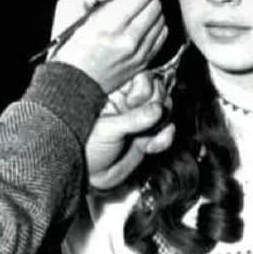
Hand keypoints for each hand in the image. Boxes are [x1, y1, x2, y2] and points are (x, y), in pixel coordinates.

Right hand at [49, 0, 167, 94]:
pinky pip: (161, 37)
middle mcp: (127, 40)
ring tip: (135, 11)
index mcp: (108, 24)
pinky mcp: (143, 62)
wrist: (72, 81)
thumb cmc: (67, 44)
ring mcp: (138, 53)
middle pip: (154, 4)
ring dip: (150, 10)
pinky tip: (141, 26)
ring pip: (160, 19)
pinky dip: (154, 27)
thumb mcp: (69, 6)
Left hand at [85, 70, 175, 191]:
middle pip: (159, 93)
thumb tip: (157, 110)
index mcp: (116, 93)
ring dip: (162, 124)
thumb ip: (133, 119)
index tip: (135, 102)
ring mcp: (140, 120)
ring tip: (147, 137)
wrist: (88, 175)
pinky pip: (166, 132)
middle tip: (146, 120)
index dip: (145, 88)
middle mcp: (130, 104)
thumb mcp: (108, 129)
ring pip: (165, 111)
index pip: (143, 78)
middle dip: (157, 105)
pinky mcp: (147, 136)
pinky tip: (152, 146)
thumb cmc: (87, 148)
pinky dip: (164, 139)